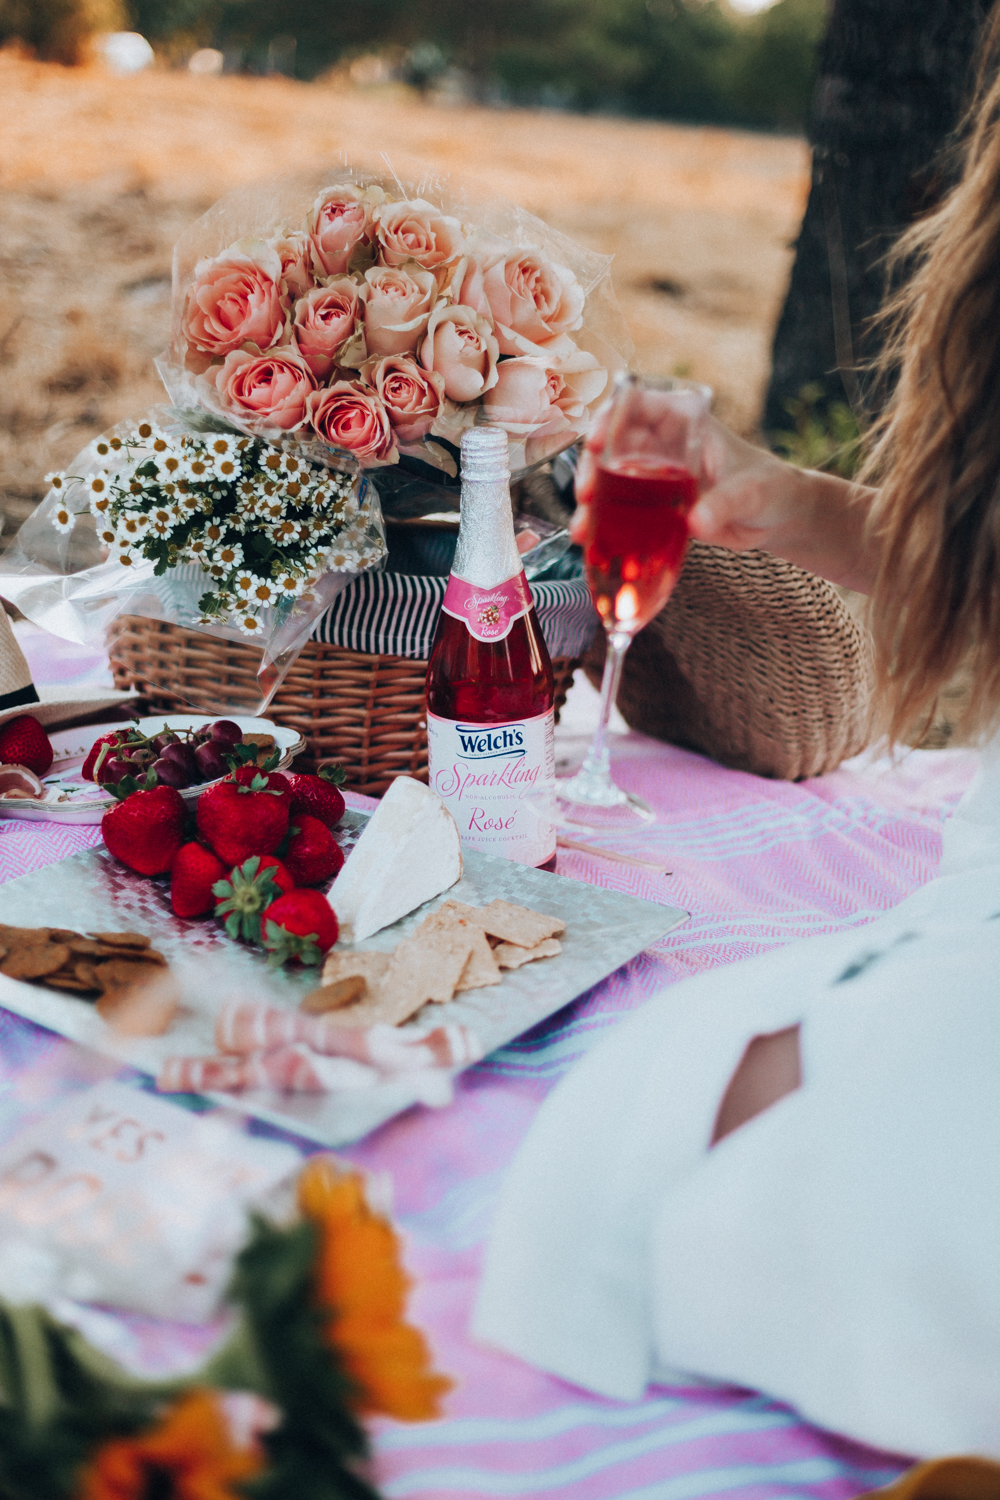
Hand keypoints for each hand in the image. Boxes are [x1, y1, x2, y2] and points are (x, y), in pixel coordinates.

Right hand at [574, 409, 877, 592]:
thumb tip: (696, 522)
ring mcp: (655, 478)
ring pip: (611, 483)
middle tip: (586, 495)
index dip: (609, 420)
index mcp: (683, 421)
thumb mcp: (751, 491)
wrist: (779, 519)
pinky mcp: (655, 510)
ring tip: (582, 531)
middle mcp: (662, 446)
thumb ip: (725, 503)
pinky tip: (592, 545)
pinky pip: (623, 514)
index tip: (597, 444)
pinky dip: (606, 528)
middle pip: (611, 447)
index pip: (636, 407)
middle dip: (590, 469)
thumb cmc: (771, 487)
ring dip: (592, 505)